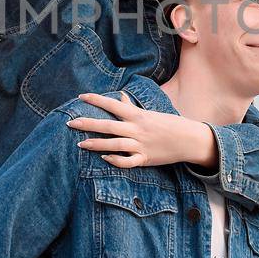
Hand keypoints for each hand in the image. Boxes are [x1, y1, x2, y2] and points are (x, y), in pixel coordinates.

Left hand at [67, 93, 216, 169]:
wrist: (188, 139)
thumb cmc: (167, 124)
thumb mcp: (149, 114)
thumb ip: (131, 107)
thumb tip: (120, 96)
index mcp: (137, 115)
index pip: (113, 104)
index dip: (96, 100)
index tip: (80, 97)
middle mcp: (137, 129)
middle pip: (108, 125)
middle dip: (88, 124)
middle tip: (70, 123)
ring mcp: (140, 145)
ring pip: (114, 144)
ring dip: (96, 144)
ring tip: (80, 144)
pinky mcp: (145, 159)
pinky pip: (128, 162)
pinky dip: (116, 160)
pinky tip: (104, 158)